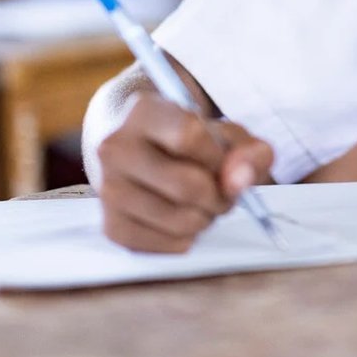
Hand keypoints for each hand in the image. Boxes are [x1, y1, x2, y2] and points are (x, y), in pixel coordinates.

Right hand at [95, 90, 273, 252]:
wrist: (140, 152)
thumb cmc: (191, 142)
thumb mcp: (225, 134)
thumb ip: (248, 151)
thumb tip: (240, 179)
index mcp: (144, 111)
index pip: (190, 136)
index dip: (221, 158)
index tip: (227, 164)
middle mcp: (116, 147)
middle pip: (187, 186)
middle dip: (220, 196)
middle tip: (224, 193)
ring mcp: (108, 188)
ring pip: (179, 220)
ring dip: (206, 219)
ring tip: (203, 205)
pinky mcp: (110, 225)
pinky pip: (164, 245)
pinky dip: (186, 239)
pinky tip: (182, 220)